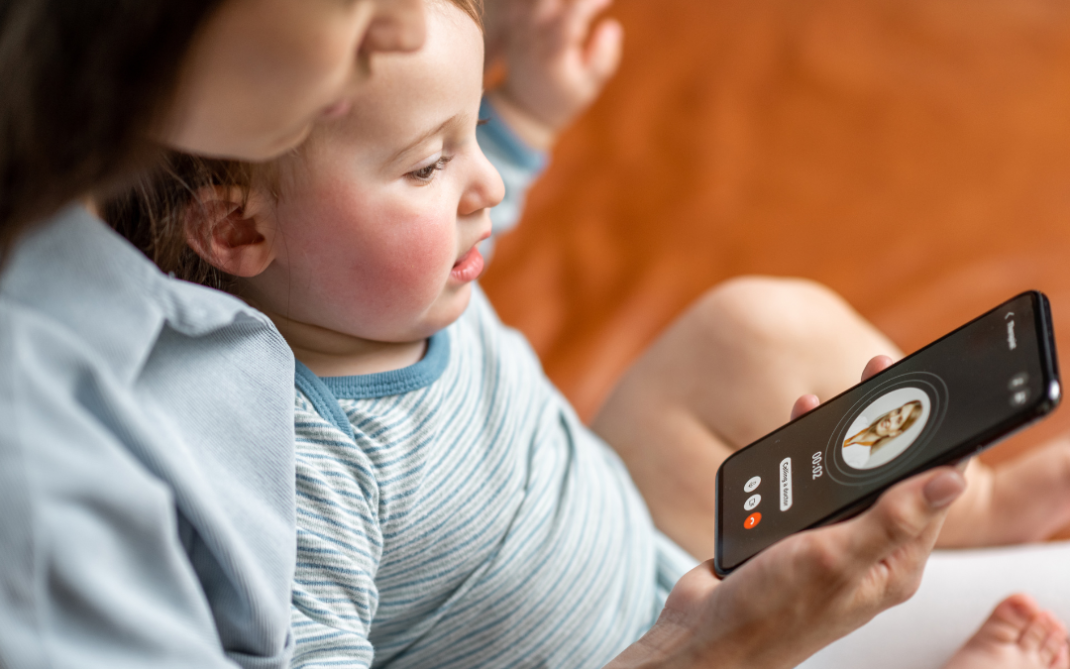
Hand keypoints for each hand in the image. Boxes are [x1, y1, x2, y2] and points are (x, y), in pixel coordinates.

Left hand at [483, 0, 622, 148]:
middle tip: (585, 4)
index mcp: (552, 52)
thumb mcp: (589, 86)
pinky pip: (521, 2)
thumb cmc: (564, 97)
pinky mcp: (512, 23)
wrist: (526, 108)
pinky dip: (539, 2)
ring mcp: (518, 28)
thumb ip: (603, 58)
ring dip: (556, 0)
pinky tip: (556, 7)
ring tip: (573, 6)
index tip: (608, 0)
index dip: (590, 3)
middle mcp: (531, 36)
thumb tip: (612, 26)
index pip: (571, 16)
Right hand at [605, 354, 965, 668]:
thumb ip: (891, 518)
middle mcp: (866, 549)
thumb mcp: (836, 560)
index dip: (936, 441)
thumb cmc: (770, 614)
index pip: (931, 492)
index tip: (937, 395)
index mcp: (893, 563)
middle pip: (887, 474)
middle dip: (884, 425)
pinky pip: (806, 482)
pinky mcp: (792, 533)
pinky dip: (801, 451)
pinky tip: (796, 424)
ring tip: (837, 393)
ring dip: (838, 433)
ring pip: (843, 474)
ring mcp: (828, 540)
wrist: (703, 637)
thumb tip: (951, 479)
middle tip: (879, 374)